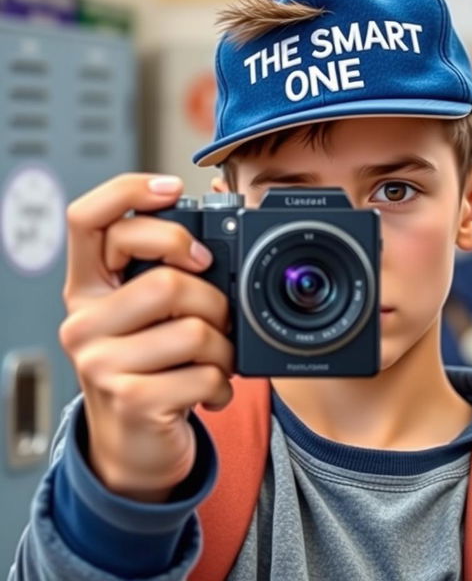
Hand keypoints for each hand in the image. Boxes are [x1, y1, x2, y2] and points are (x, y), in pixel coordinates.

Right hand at [58, 173, 233, 502]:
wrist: (134, 444)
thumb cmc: (149, 369)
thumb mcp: (147, 318)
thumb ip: (165, 276)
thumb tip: (213, 232)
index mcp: (89, 288)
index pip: (87, 219)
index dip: (130, 192)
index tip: (173, 190)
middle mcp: (85, 321)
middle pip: (167, 280)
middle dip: (213, 301)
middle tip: (217, 319)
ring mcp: (102, 363)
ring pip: (194, 329)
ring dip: (223, 348)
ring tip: (214, 360)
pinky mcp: (131, 400)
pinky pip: (204, 374)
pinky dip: (222, 384)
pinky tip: (209, 392)